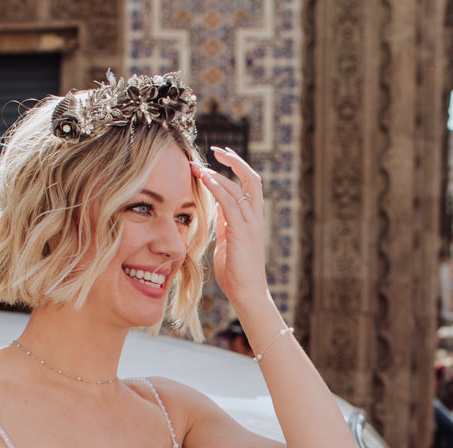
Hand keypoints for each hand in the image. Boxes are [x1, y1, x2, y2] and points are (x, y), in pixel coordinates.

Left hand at [192, 148, 267, 308]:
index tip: (220, 156)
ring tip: (197, 165)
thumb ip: (224, 224)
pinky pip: (230, 203)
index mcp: (252, 220)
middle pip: (251, 178)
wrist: (247, 294)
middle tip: (216, 149)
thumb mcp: (227, 242)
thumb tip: (215, 209)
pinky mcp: (242, 232)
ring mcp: (251, 225)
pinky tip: (203, 179)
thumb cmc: (235, 274)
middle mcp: (255, 218)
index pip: (249, 185)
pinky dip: (216, 188)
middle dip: (235, 161)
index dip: (236, 168)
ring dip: (216, 173)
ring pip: (238, 188)